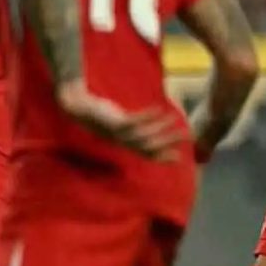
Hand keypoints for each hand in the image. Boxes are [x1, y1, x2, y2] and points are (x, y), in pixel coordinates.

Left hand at [57, 83, 187, 162]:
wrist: (78, 108)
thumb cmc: (99, 116)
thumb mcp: (117, 124)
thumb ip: (131, 128)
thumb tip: (145, 128)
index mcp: (124, 144)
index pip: (146, 154)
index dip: (162, 157)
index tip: (179, 158)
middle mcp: (122, 141)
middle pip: (150, 145)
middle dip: (168, 141)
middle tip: (187, 136)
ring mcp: (118, 133)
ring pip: (144, 134)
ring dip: (161, 128)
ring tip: (176, 118)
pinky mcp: (113, 122)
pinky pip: (134, 120)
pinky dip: (147, 116)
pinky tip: (159, 108)